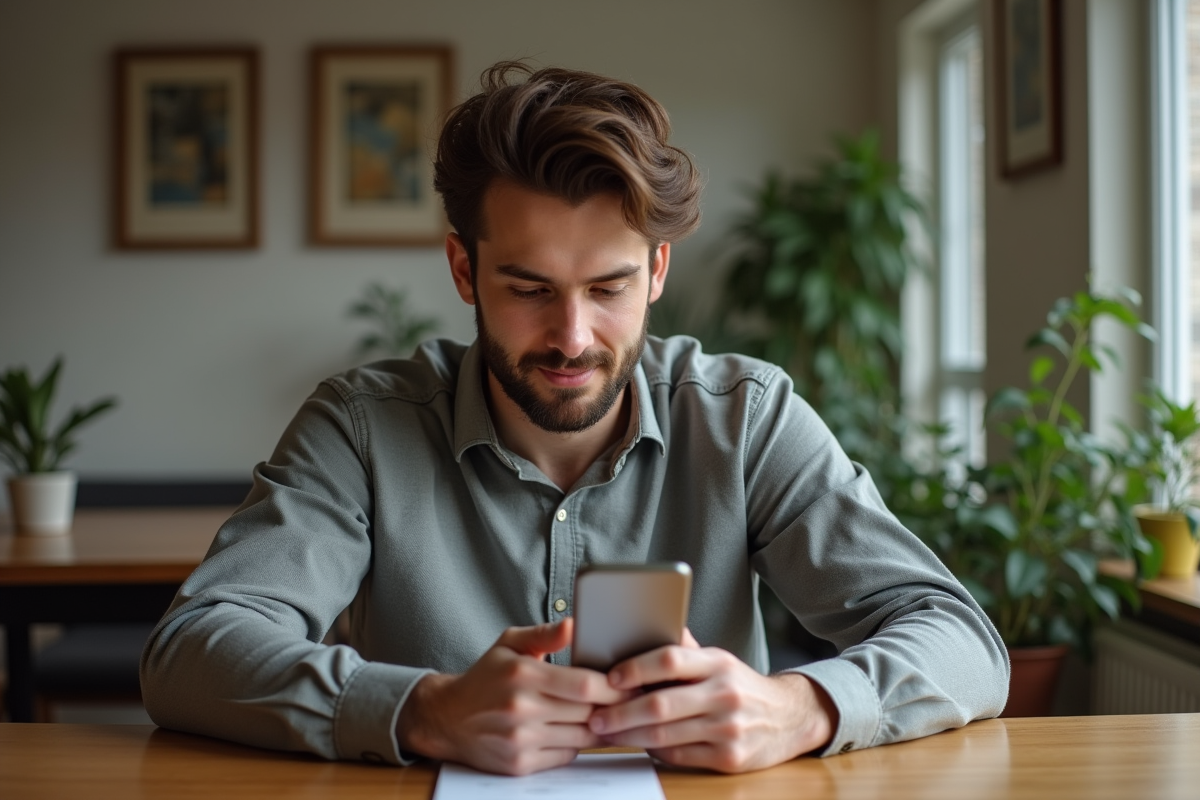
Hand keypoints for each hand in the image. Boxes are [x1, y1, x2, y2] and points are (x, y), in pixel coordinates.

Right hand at [396, 618, 630, 774]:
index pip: (583, 684)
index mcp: (523, 674)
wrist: (447, 718)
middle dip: (614, 707)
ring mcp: (520, 739)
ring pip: (581, 737)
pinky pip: (565, 755)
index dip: (614, 686)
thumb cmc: (485, 677)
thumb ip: (545, 634)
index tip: (631, 683)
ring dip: (601, 728)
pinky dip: (577, 744)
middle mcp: (521, 708)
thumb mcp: (509, 643)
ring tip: (613, 716)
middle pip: (587, 712)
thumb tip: (575, 624)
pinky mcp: (519, 764)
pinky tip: (579, 731)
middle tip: (633, 700)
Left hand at [586, 629, 838, 772]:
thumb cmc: (741, 686)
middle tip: (596, 716)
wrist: (790, 717)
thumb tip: (644, 626)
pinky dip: (655, 751)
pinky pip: (680, 756)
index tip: (610, 676)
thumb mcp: (719, 660)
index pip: (671, 659)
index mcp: (718, 663)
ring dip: (629, 735)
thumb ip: (685, 650)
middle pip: (661, 703)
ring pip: (665, 735)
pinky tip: (640, 744)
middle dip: (621, 712)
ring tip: (607, 732)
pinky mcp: (729, 757)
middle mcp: (724, 693)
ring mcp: (728, 728)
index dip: (636, 667)